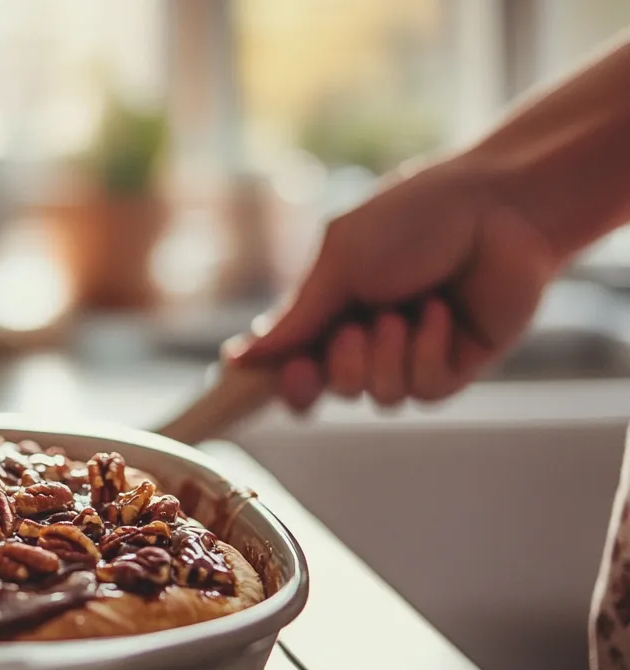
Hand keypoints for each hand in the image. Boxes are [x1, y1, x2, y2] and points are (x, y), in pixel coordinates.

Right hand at [223, 158, 561, 411]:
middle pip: (330, 390)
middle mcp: (367, 336)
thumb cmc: (415, 217)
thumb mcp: (339, 262)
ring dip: (386, 354)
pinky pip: (422, 389)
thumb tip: (236, 360)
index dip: (288, 382)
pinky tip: (441, 312)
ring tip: (406, 309)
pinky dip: (426, 350)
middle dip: (338, 364)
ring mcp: (411, 352)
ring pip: (377, 396)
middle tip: (352, 329)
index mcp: (331, 308)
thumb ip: (293, 319)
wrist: (500, 206)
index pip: (294, 367)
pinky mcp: (455, 364)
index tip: (291, 374)